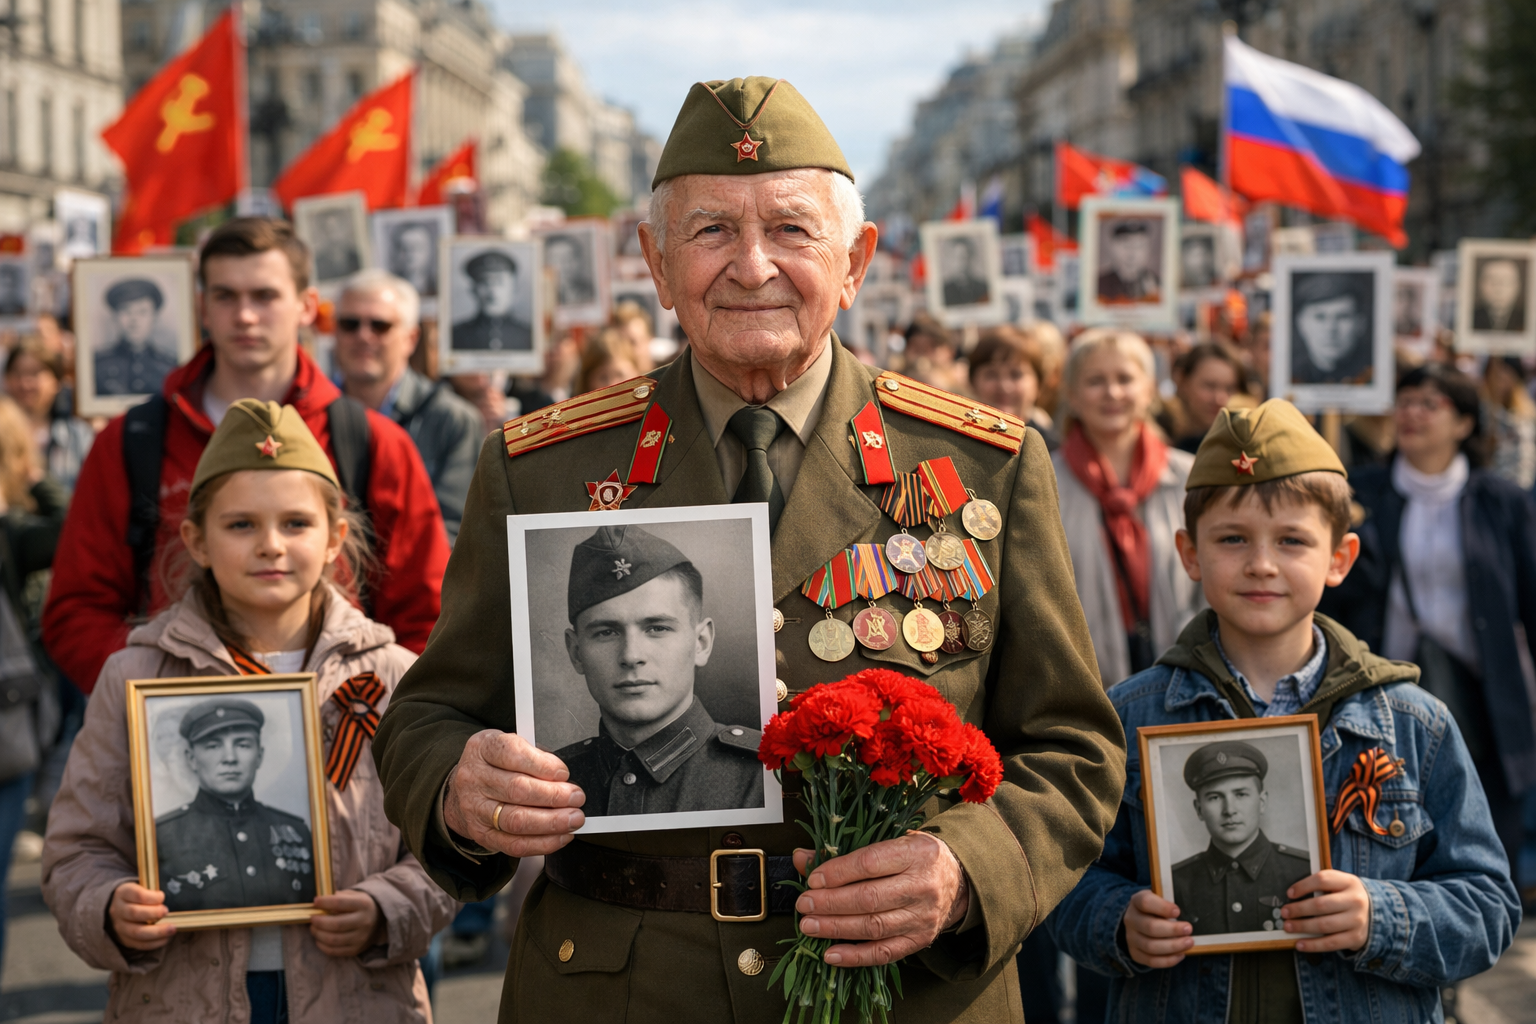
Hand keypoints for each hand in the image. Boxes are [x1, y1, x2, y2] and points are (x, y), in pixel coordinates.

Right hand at [108, 882, 174, 950]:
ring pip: (136, 932)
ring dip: (157, 931)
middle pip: (134, 913)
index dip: (150, 897)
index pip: (135, 894)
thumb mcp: (142, 887)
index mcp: (123, 893)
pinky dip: (154, 943)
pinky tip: (167, 938)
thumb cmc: (138, 896)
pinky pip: (139, 944)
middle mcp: (118, 910)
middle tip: (166, 911)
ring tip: (172, 928)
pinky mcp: (125, 940)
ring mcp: (120, 927)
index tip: (162, 896)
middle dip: (153, 913)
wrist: (120, 909)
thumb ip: (154, 888)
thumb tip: (176, 889)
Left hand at [310, 889, 384, 957]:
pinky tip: (319, 939)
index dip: (325, 903)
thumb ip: (337, 897)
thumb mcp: (353, 896)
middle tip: (311, 919)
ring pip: (333, 939)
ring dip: (318, 934)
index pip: (340, 903)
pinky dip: (322, 946)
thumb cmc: (360, 906)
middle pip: (336, 924)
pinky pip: (334, 951)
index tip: (315, 902)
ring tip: (314, 928)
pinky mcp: (356, 950)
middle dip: (319, 922)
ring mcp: (361, 937)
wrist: (379, 920)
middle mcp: (364, 921)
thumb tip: (318, 903)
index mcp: (363, 904)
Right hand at [443, 729, 584, 857]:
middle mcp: (474, 778)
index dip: (542, 765)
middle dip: (554, 796)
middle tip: (576, 797)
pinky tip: (561, 836)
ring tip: (573, 819)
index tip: (563, 772)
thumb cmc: (495, 763)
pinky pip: (513, 845)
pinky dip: (542, 843)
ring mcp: (475, 808)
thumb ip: (534, 755)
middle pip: (517, 789)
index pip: (512, 754)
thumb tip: (563, 777)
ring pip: (516, 820)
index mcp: (483, 748)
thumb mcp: (509, 745)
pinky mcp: (482, 834)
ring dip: (551, 822)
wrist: (464, 788)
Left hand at [790, 831, 966, 966]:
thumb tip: (801, 858)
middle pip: (869, 898)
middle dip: (830, 903)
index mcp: (916, 853)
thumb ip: (845, 850)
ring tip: (809, 926)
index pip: (870, 863)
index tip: (813, 879)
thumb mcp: (890, 841)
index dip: (838, 873)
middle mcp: (922, 885)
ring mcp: (922, 916)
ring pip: (873, 926)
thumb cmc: (916, 856)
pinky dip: (854, 956)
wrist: (957, 879)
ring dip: (836, 928)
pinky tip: (831, 954)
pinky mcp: (919, 940)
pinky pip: (883, 953)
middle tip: (804, 905)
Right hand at [1122, 888, 1192, 967]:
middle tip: (1189, 929)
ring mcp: (1131, 938)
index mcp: (1136, 902)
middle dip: (1172, 930)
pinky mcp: (1135, 953)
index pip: (1145, 902)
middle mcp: (1131, 920)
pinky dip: (1168, 960)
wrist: (1139, 922)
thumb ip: (1170, 903)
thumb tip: (1190, 912)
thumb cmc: (1155, 910)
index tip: (1178, 911)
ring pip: (1150, 946)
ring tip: (1189, 942)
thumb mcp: (1159, 899)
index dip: (1162, 907)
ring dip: (1173, 946)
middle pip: (1150, 927)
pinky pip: (1151, 961)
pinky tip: (1181, 954)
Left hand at [1282, 870, 1369, 952]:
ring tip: (1288, 927)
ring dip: (1302, 927)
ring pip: (1324, 925)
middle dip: (1298, 910)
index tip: (1290, 893)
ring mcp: (1357, 920)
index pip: (1323, 879)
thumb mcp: (1341, 885)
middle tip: (1284, 913)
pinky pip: (1331, 943)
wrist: (1375, 913)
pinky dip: (1313, 945)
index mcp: (1349, 882)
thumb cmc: (1348, 897)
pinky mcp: (1356, 938)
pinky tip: (1300, 944)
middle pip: (1321, 905)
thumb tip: (1293, 894)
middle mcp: (1355, 900)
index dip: (1303, 886)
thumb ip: (1322, 885)